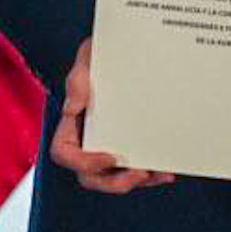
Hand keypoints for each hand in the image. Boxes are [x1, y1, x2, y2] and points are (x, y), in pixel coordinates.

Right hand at [48, 37, 172, 194]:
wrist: (130, 49)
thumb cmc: (104, 52)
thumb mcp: (89, 56)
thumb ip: (78, 79)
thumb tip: (72, 108)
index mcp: (71, 124)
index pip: (64, 153)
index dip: (83, 163)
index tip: (110, 156)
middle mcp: (87, 140)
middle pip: (90, 177)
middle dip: (114, 182)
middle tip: (139, 173)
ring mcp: (108, 146)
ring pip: (116, 179)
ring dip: (138, 182)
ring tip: (160, 173)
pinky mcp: (130, 147)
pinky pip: (136, 171)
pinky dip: (151, 175)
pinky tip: (166, 170)